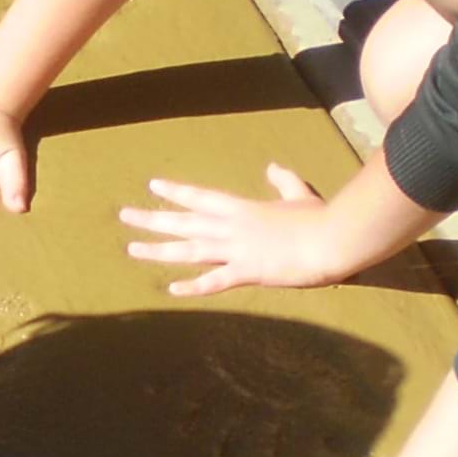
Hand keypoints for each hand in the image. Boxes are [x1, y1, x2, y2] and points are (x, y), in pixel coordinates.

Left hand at [118, 165, 352, 295]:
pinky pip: (215, 282)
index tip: (153, 186)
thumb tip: (272, 167)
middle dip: (153, 219)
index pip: (201, 197)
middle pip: (185, 222)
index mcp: (243, 208)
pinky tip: (172, 290)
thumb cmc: (320, 217)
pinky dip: (193, 287)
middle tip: (125, 216)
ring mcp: (238, 250)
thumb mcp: (299, 193)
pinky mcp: (249, 272)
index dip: (176, 192)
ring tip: (133, 249)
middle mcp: (233, 227)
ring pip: (190, 250)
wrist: (333, 239)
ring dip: (160, 250)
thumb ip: (283, 180)